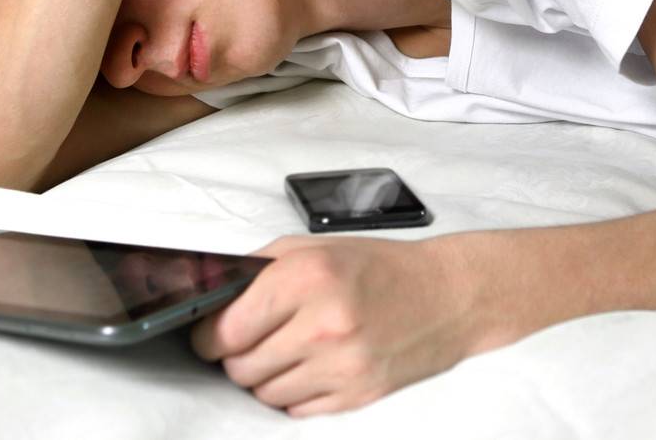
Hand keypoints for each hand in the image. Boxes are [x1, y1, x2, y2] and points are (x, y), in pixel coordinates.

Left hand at [189, 234, 480, 417]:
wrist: (447, 295)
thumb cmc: (381, 268)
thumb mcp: (316, 247)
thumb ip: (259, 268)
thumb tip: (212, 294)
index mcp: (309, 277)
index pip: (226, 328)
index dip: (209, 334)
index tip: (212, 332)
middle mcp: (324, 323)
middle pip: (240, 366)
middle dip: (237, 355)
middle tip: (254, 338)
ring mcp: (342, 365)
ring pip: (264, 393)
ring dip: (266, 375)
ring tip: (289, 349)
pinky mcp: (356, 395)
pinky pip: (295, 409)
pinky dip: (295, 392)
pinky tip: (313, 365)